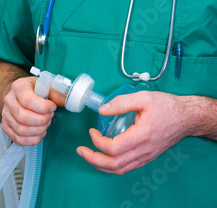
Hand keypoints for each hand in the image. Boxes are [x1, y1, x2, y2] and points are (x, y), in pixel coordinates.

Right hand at [1, 76, 57, 145]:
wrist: (19, 93)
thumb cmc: (34, 89)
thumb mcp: (46, 85)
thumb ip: (57, 93)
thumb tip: (68, 101)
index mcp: (18, 86)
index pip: (27, 100)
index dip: (43, 107)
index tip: (53, 107)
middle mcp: (9, 100)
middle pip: (23, 117)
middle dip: (42, 120)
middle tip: (50, 117)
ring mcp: (5, 114)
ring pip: (21, 130)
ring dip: (38, 130)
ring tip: (46, 124)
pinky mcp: (6, 126)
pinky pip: (18, 139)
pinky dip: (32, 139)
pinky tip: (40, 133)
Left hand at [77, 91, 191, 174]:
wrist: (186, 118)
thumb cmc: (167, 106)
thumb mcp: (143, 97)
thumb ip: (121, 103)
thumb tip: (102, 110)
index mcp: (142, 136)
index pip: (114, 148)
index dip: (98, 142)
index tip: (92, 131)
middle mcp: (144, 150)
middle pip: (115, 165)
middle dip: (94, 160)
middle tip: (81, 150)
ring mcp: (146, 156)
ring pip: (121, 170)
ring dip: (102, 166)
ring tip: (89, 156)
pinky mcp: (147, 157)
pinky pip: (128, 168)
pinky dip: (113, 167)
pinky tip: (106, 159)